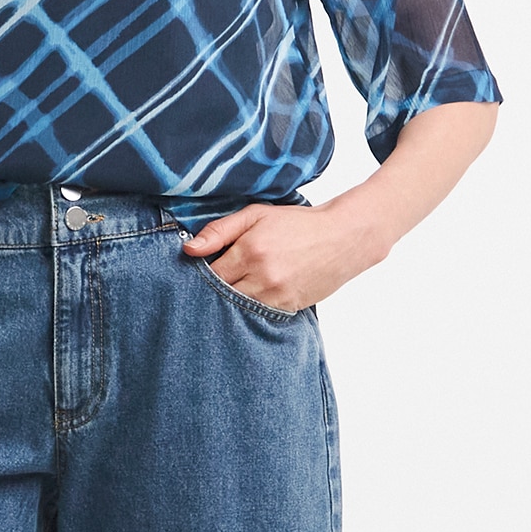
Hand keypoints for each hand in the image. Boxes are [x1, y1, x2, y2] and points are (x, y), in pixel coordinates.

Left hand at [178, 200, 381, 311]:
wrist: (342, 237)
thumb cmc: (297, 223)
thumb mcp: (256, 215)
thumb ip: (220, 231)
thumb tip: (188, 250)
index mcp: (250, 250)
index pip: (210, 274)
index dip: (201, 275)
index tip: (199, 273)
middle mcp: (261, 275)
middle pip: (221, 295)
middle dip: (212, 292)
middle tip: (208, 288)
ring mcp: (276, 294)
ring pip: (237, 309)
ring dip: (229, 304)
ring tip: (230, 293)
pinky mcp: (288, 307)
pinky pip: (257, 316)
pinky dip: (249, 311)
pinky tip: (248, 301)